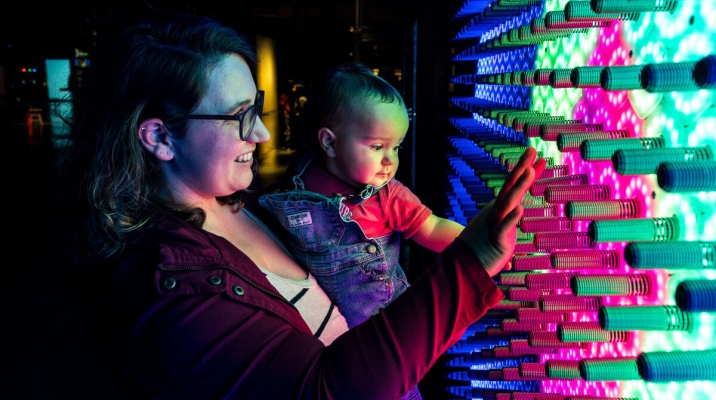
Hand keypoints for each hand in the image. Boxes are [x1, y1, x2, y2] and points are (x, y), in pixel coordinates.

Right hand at [458, 147, 545, 276]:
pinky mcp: (497, 240)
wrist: (463, 265)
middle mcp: (496, 212)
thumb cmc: (482, 247)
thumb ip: (509, 217)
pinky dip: (511, 218)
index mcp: (498, 208)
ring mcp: (496, 224)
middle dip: (522, 167)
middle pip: (510, 186)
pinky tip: (520, 209)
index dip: (524, 169)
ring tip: (530, 171)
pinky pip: (504, 227)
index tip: (536, 154)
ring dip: (519, 186)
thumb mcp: (498, 226)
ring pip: (508, 202)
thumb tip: (518, 209)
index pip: (513, 185)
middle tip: (532, 149)